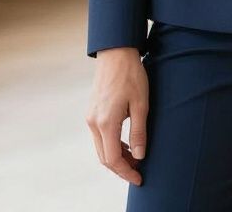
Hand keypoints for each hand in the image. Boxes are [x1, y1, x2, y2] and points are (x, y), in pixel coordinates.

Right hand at [86, 47, 148, 185]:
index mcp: (106, 122)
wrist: (115, 52)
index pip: (112, 159)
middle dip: (121, 167)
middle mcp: (93, 122)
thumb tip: (139, 156)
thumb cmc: (130, 75)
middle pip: (104, 157)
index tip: (139, 178)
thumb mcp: (141, 104)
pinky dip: (111, 145)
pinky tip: (125, 143)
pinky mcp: (92, 111)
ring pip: (101, 148)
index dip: (126, 172)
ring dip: (116, 156)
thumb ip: (139, 132)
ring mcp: (90, 117)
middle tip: (139, 170)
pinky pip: (100, 136)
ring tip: (135, 157)